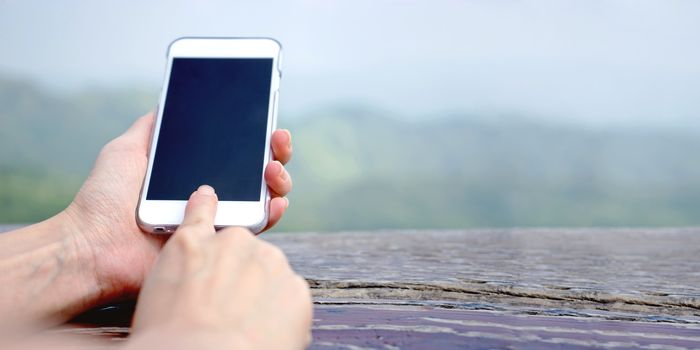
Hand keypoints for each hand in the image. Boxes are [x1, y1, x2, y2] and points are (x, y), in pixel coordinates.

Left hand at [63, 112, 293, 302]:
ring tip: (272, 170)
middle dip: (275, 153)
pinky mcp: (217, 245)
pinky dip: (273, 213)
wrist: (94, 244)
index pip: (235, 151)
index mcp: (192, 172)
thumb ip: (151, 127)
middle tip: (277, 140)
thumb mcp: (126, 150)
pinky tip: (275, 200)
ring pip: (263, 198)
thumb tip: (168, 100)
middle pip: (257, 172)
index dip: (256, 136)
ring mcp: (216, 219)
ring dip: (278, 180)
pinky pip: (255, 229)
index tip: (268, 121)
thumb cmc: (103, 199)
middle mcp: (210, 195)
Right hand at [128, 186, 311, 349]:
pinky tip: (261, 332)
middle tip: (223, 306)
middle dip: (236, 271)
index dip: (205, 206)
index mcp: (191, 243)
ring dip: (259, 291)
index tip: (208, 197)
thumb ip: (173, 265)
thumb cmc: (168, 338)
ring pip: (268, 273)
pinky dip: (279, 312)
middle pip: (241, 250)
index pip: (201, 210)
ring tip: (241, 324)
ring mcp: (269, 263)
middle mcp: (233, 243)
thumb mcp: (154, 291)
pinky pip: (288, 296)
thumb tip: (187, 254)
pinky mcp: (294, 288)